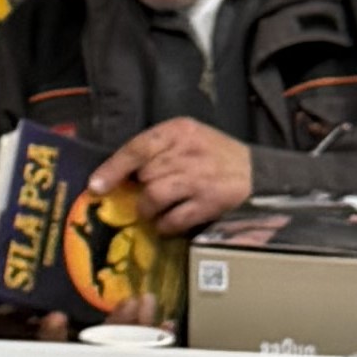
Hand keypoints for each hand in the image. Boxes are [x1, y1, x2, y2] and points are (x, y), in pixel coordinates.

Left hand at [92, 119, 257, 236]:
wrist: (260, 175)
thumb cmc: (217, 157)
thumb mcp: (189, 140)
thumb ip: (158, 152)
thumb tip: (120, 176)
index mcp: (179, 130)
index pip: (137, 147)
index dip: (113, 169)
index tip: (96, 187)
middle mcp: (187, 151)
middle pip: (144, 176)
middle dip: (141, 190)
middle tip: (149, 195)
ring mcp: (198, 178)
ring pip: (153, 197)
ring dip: (149, 210)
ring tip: (156, 211)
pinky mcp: (209, 202)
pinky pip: (173, 219)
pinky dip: (165, 226)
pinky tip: (169, 224)